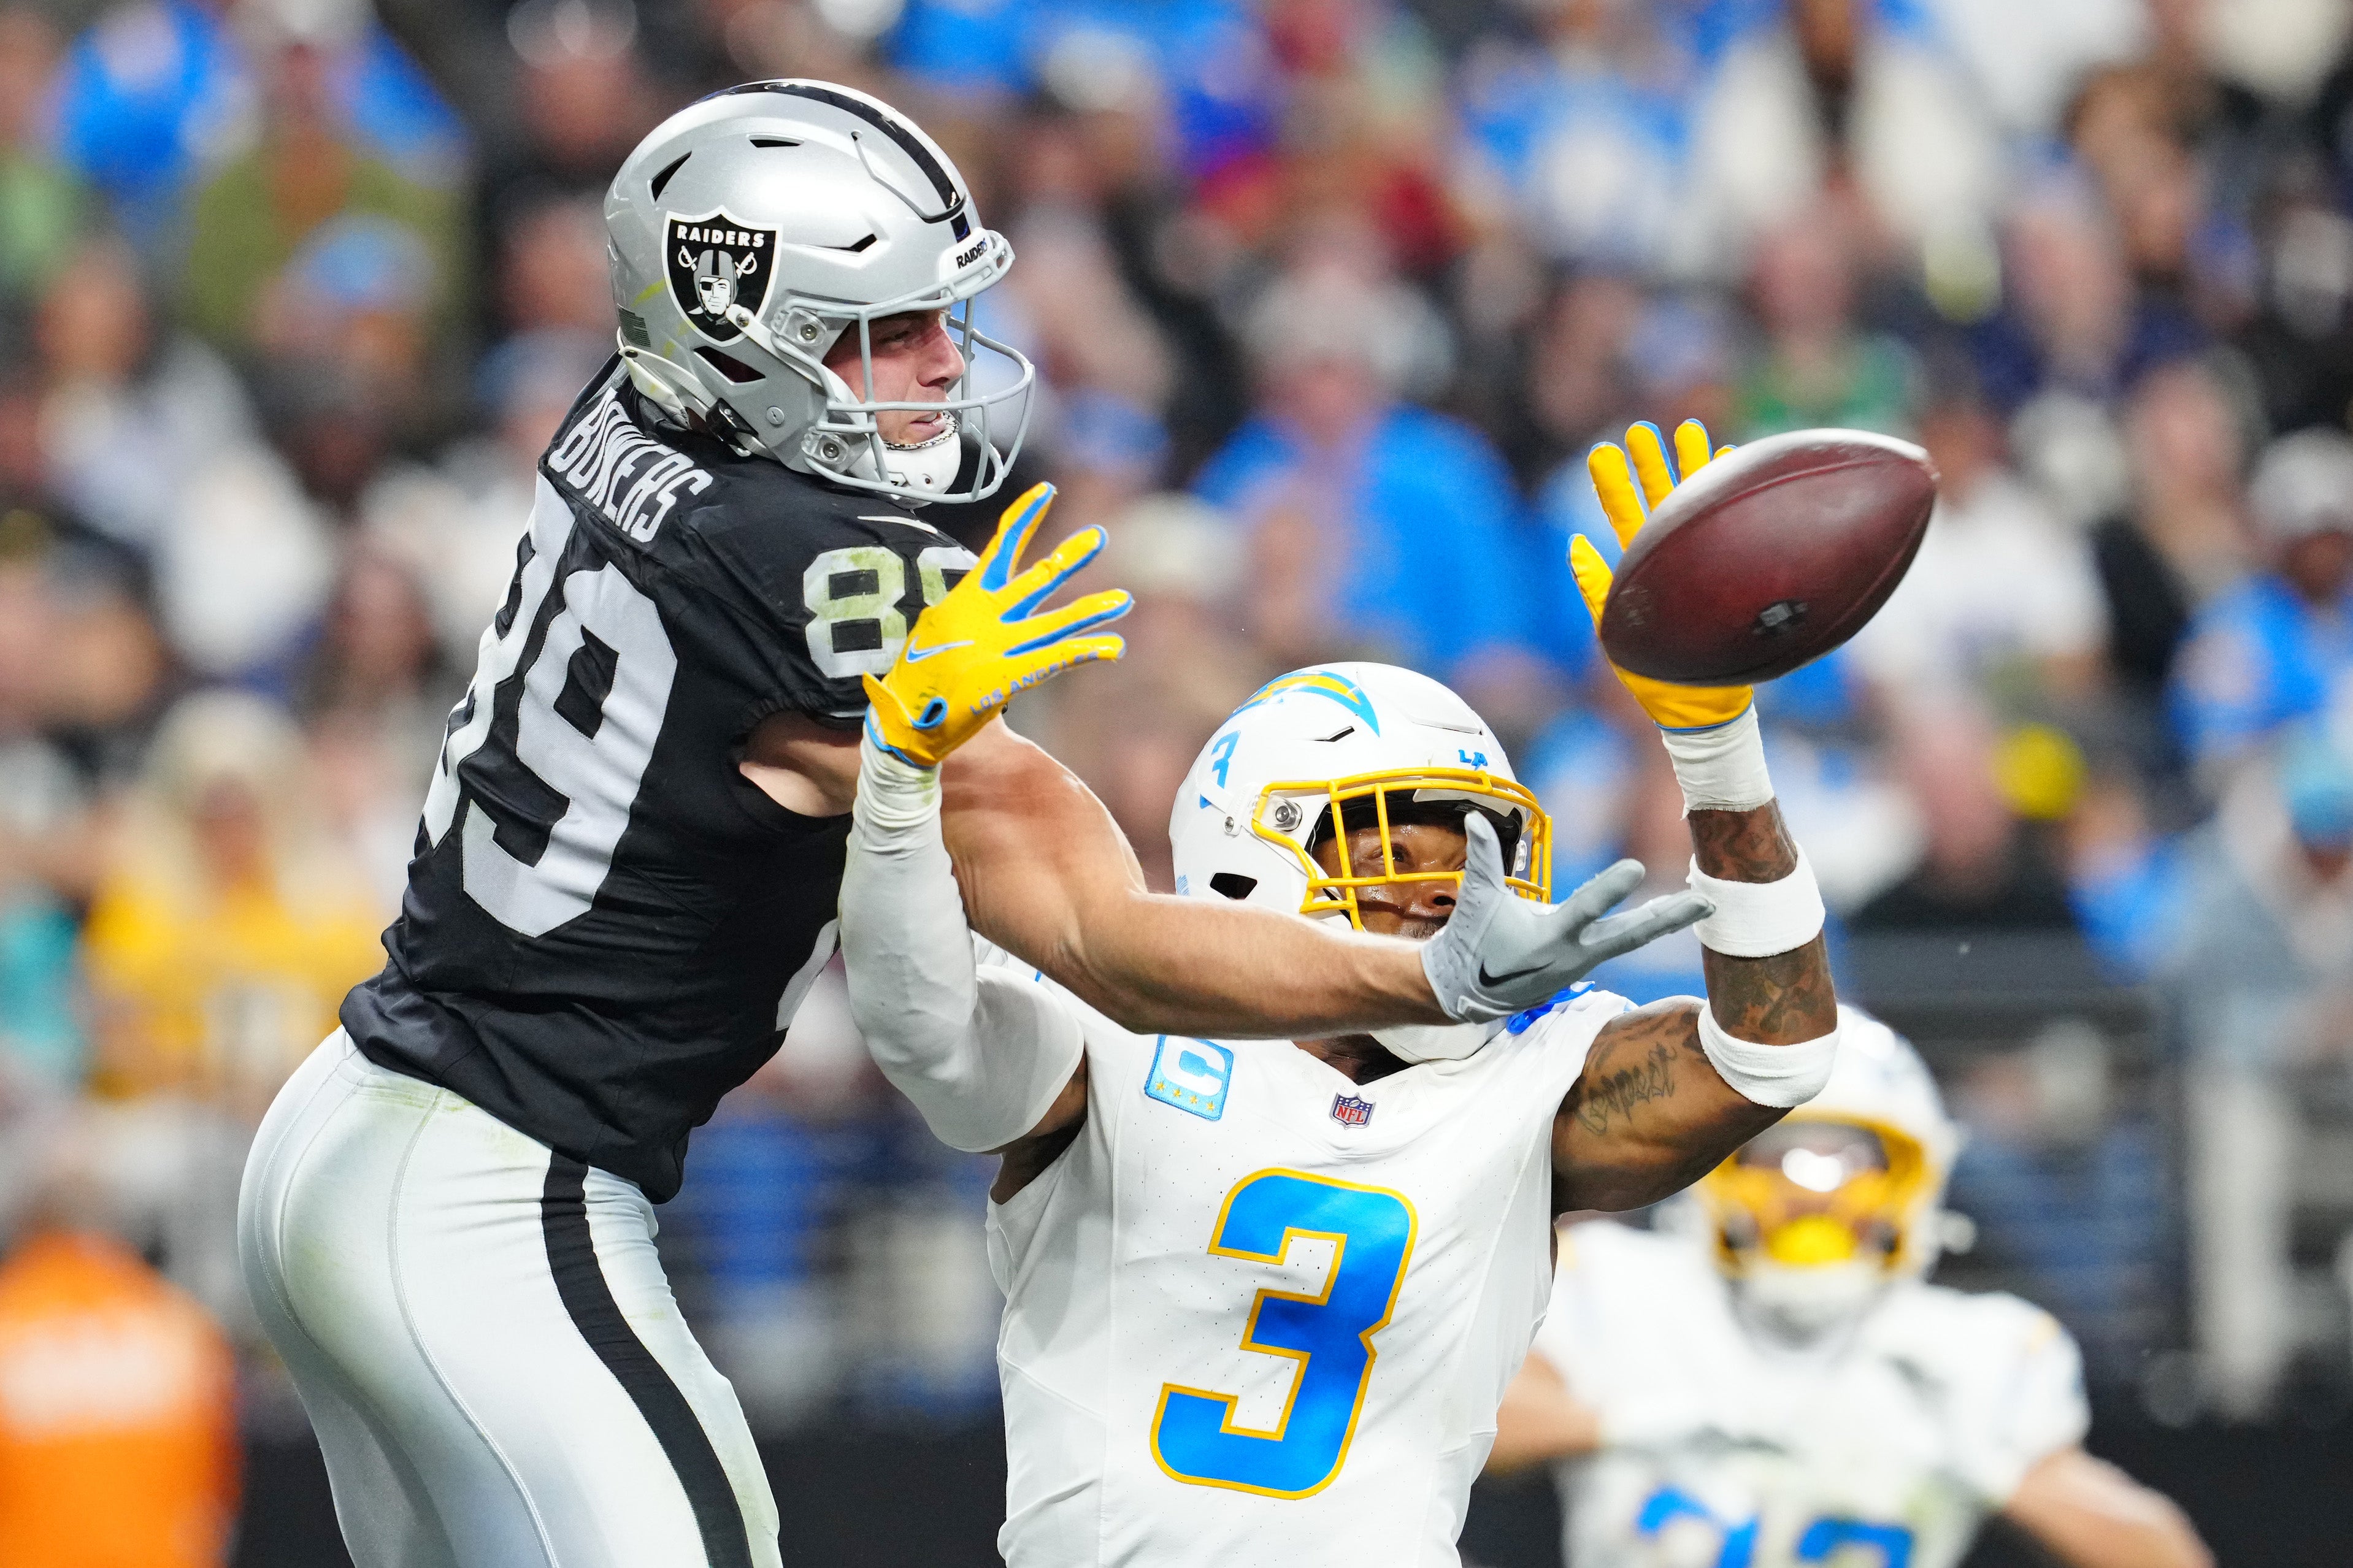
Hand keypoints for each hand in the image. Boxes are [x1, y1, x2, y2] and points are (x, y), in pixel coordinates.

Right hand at [863, 482, 1130, 767]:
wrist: (904, 719)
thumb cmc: (920, 675)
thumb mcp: (939, 629)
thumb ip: (968, 611)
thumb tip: (982, 596)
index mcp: (967, 599)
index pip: (1001, 548)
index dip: (1024, 518)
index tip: (1047, 492)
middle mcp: (987, 616)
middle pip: (1038, 579)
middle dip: (1070, 557)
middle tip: (1099, 535)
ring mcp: (1000, 646)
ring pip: (1058, 622)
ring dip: (1093, 610)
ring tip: (1124, 600)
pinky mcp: (1009, 677)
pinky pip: (1056, 660)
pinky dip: (1086, 652)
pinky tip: (1114, 647)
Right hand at [1421, 815, 1713, 1021]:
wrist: (1470, 993)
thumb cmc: (1474, 941)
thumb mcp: (1477, 901)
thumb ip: (1483, 860)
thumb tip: (1475, 817)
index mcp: (1550, 936)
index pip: (1585, 908)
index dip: (1609, 889)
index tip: (1637, 868)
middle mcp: (1575, 953)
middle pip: (1631, 935)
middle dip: (1669, 917)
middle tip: (1706, 902)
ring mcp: (1583, 964)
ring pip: (1632, 939)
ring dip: (1666, 921)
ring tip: (1701, 905)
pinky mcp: (1584, 966)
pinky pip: (1621, 944)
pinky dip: (1646, 928)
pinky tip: (1669, 915)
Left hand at [1572, 419, 1753, 731]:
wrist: (1701, 703)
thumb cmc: (1655, 674)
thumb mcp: (1612, 630)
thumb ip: (1595, 587)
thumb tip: (1573, 544)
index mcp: (1640, 566)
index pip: (1623, 514)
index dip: (1612, 483)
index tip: (1602, 450)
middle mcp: (1671, 556)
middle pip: (1657, 498)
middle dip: (1649, 462)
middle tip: (1639, 429)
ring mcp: (1704, 559)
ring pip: (1696, 503)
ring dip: (1692, 466)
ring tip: (1689, 429)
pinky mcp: (1732, 568)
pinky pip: (1732, 523)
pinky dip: (1730, 493)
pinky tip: (1733, 461)